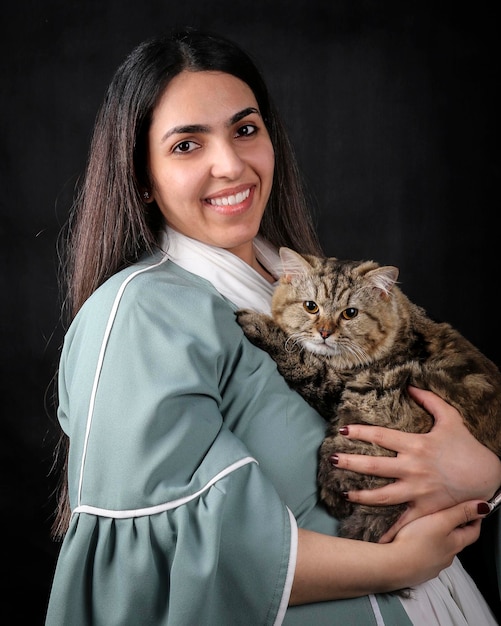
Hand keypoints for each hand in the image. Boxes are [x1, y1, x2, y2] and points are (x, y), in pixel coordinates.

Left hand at [332, 386, 500, 540]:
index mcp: (416, 445)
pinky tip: (375, 538)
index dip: (360, 432)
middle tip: (331, 460)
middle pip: (374, 466)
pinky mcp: (426, 509)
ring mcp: (418, 490)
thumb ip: (430, 401)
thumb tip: (411, 387)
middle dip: (350, 463)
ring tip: (345, 493)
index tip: (342, 431)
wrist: (489, 476)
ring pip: (383, 495)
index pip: (381, 436)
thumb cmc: (468, 447)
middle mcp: (413, 468)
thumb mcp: (451, 418)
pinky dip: (390, 532)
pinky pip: (405, 522)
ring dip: (361, 495)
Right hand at [389, 499, 487, 585]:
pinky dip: (423, 547)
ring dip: (437, 537)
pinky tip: (413, 541)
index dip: (475, 519)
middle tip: (447, 513)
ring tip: (426, 525)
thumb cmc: (416, 541)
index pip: (473, 531)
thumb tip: (484, 507)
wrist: (394, 565)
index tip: (472, 509)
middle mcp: (447, 556)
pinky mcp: (418, 568)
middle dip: (454, 527)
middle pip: (456, 539)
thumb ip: (461, 513)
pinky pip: (425, 555)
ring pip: (440, 548)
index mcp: (455, 544)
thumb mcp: (441, 521)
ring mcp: (433, 564)